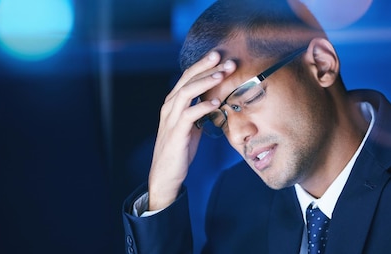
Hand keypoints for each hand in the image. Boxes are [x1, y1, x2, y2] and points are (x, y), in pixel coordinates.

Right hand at [148, 51, 236, 210]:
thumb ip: (198, 111)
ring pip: (186, 92)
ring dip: (205, 82)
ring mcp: (171, 119)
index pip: (187, 77)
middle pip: (186, 79)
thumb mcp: (190, 126)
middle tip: (224, 58)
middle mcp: (169, 107)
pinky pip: (189, 115)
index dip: (203, 65)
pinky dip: (202, 106)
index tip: (220, 56)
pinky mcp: (176, 133)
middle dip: (206, 67)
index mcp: (173, 103)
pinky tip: (216, 103)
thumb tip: (214, 100)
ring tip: (221, 75)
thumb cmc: (179, 149)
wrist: (166, 174)